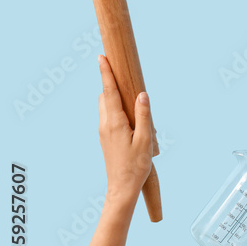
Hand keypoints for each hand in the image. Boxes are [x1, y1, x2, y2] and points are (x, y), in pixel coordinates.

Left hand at [97, 55, 152, 206]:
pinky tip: (130, 115)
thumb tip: (142, 94)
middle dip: (111, 82)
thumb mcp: (145, 140)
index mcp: (114, 122)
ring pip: (106, 106)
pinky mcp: (106, 137)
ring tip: (130, 94)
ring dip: (114, 96)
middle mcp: (105, 124)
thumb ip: (144, 115)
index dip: (106, 73)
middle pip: (105, 96)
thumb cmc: (136, 166)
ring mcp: (104, 131)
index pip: (109, 92)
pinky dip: (116, 108)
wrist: (122, 188)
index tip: (102, 57)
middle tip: (121, 71)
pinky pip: (109, 116)